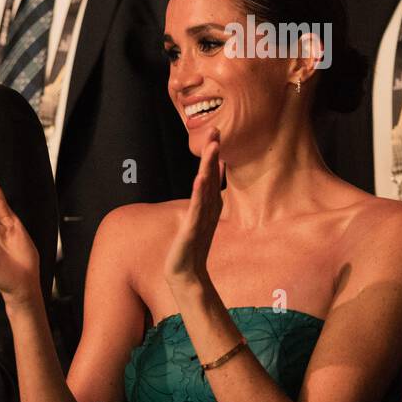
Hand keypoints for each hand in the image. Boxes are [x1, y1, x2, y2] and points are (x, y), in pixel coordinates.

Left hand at [164, 128, 223, 288]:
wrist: (185, 272)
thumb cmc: (192, 246)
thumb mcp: (199, 220)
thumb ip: (204, 203)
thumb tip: (206, 188)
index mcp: (209, 205)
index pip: (212, 175)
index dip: (214, 155)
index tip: (216, 134)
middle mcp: (208, 208)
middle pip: (211, 176)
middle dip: (213, 153)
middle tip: (216, 130)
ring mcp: (202, 217)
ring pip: (206, 187)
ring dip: (209, 166)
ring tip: (213, 147)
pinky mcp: (193, 227)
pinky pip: (197, 207)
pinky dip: (199, 192)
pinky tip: (200, 178)